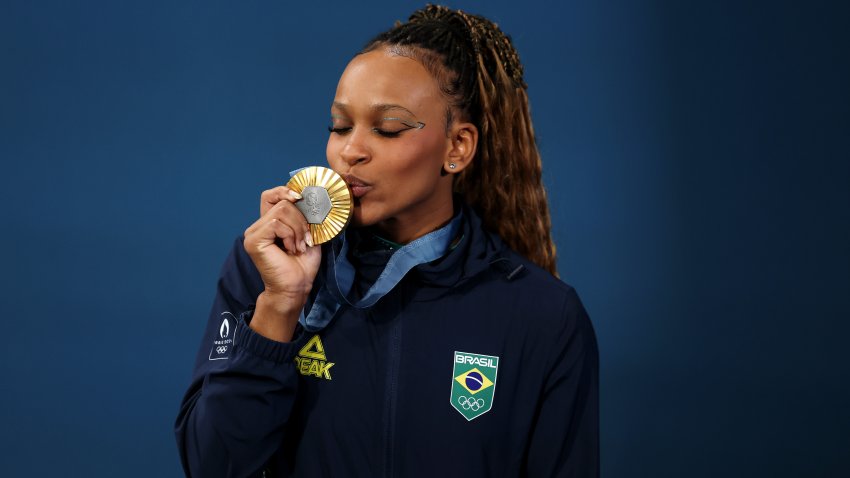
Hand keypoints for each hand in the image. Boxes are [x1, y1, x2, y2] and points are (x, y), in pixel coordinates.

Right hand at [243, 186, 321, 340]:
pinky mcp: (254, 240)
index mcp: (268, 223)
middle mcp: (257, 226)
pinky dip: (290, 235)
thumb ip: (305, 216)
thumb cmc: (302, 265)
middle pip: (282, 203)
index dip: (285, 191)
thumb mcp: (309, 234)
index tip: (300, 198)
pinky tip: (291, 249)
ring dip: (297, 229)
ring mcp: (253, 233)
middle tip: (306, 240)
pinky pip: (276, 223)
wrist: (296, 288)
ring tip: (299, 247)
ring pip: (281, 211)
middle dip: (301, 220)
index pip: (271, 195)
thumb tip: (312, 198)